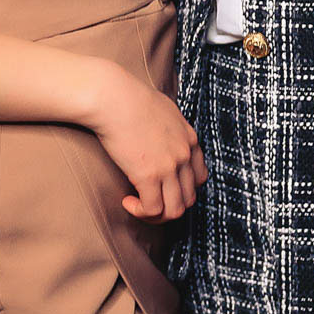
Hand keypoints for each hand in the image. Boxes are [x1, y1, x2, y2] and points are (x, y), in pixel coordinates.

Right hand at [87, 64, 207, 220]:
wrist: (114, 97)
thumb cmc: (131, 99)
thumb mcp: (165, 110)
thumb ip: (172, 127)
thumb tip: (163, 136)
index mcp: (190, 139)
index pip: (200, 178)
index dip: (182, 189)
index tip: (162, 187)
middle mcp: (185, 154)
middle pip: (189, 198)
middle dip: (169, 205)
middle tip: (148, 201)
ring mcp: (169, 166)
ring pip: (174, 210)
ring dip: (156, 216)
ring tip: (138, 206)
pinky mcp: (149, 175)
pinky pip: (153, 209)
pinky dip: (141, 212)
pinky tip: (127, 202)